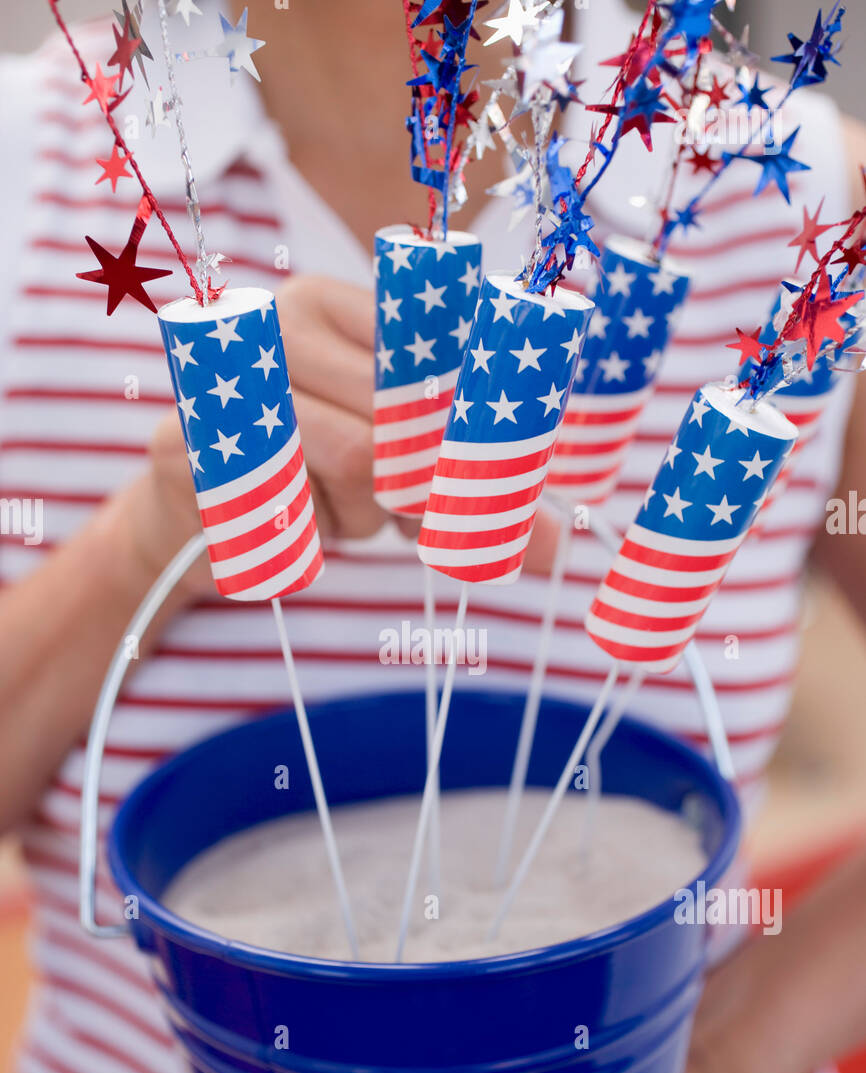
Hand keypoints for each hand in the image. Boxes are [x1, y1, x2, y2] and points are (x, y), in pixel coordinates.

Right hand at [137, 274, 564, 596]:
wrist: (197, 510)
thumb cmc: (317, 476)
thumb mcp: (402, 472)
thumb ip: (475, 491)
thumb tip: (562, 548)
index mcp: (341, 303)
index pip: (435, 354)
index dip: (472, 428)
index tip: (486, 478)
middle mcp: (281, 317)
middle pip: (404, 413)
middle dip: (421, 487)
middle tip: (406, 513)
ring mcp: (227, 372)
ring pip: (357, 462)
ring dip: (365, 516)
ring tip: (338, 511)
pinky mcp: (185, 441)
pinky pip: (289, 506)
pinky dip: (308, 537)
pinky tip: (291, 523)